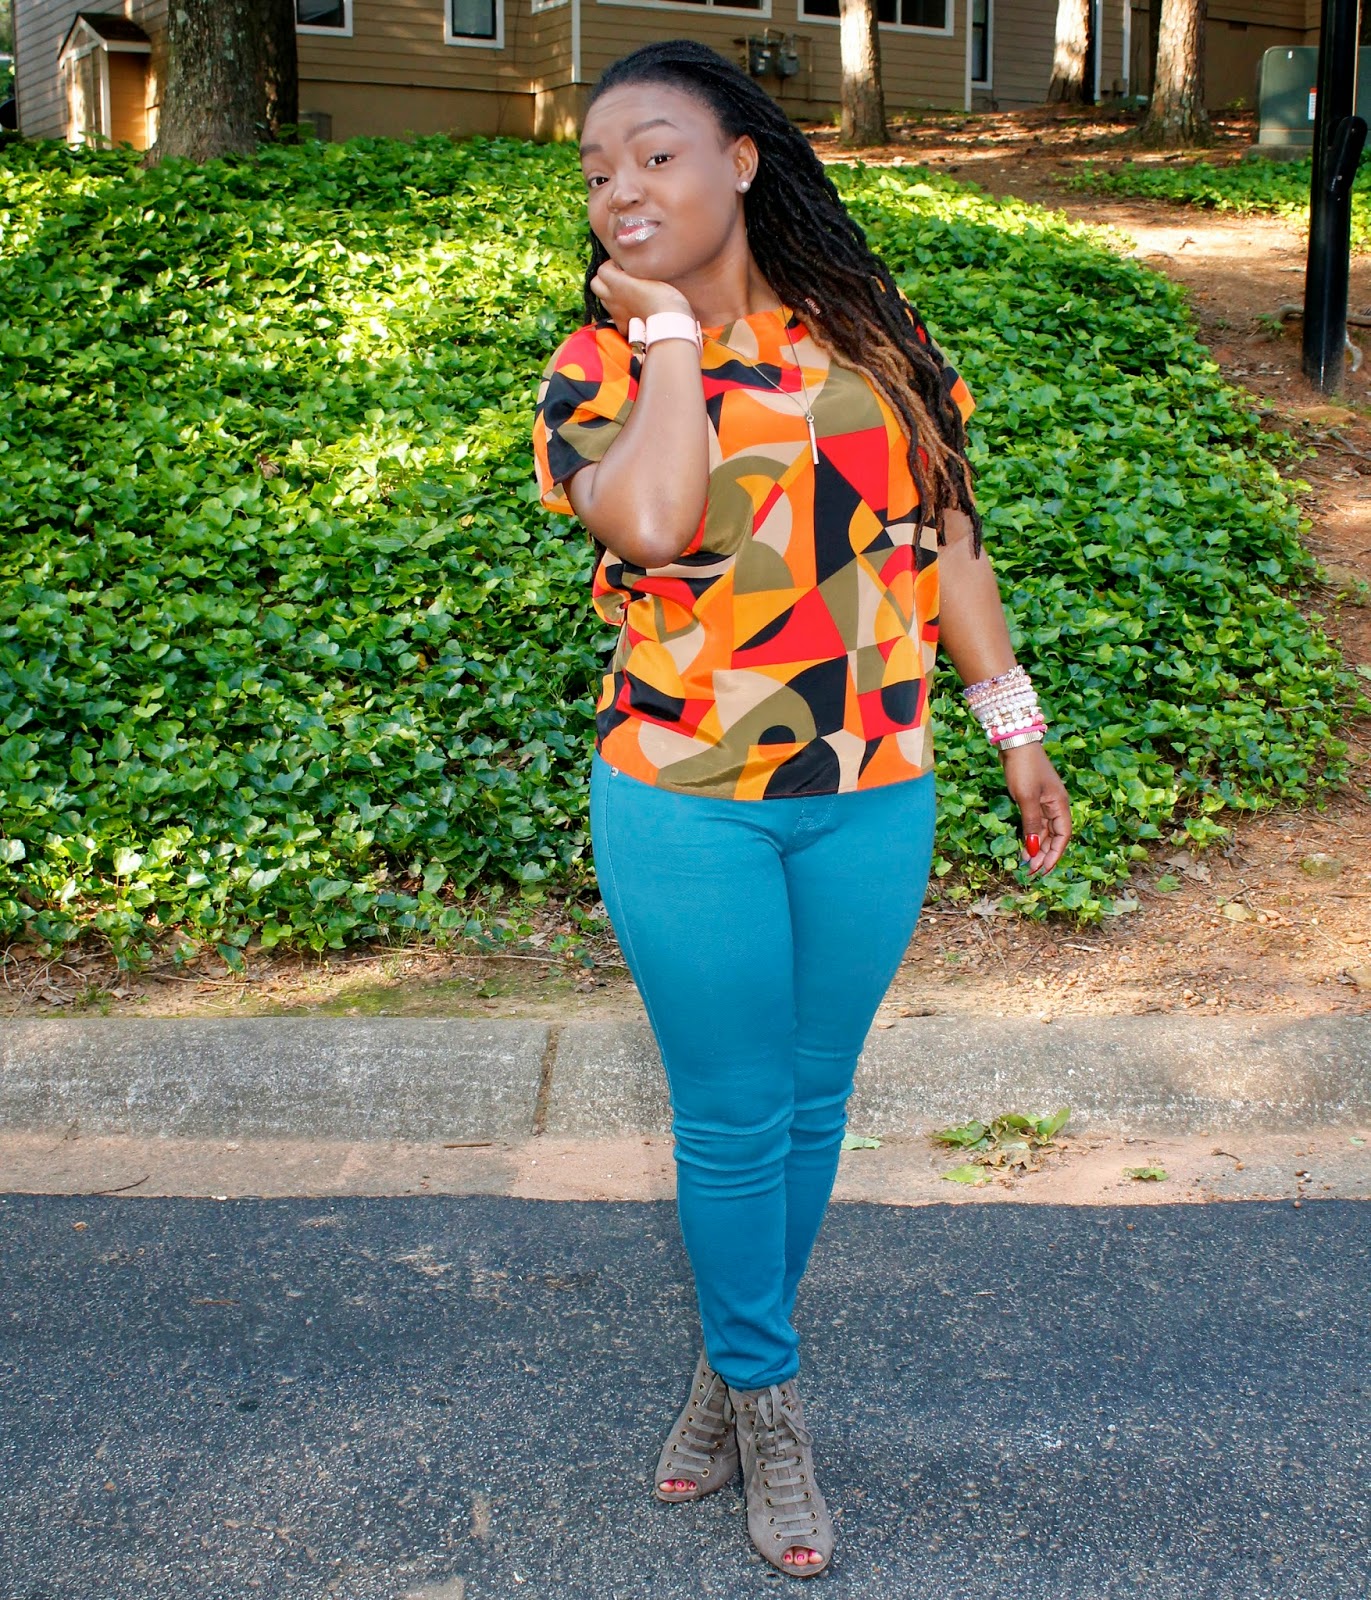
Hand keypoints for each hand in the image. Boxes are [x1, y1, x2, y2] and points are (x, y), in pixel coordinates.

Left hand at [589, 260, 692, 338]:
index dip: (611, 266)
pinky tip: (633, 311)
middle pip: (595, 285)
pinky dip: (621, 313)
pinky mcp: (623, 327)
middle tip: (620, 279)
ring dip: (611, 295)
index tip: (623, 267)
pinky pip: (615, 318)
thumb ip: (636, 271)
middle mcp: (612, 299)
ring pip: (603, 301)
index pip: (602, 270)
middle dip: (604, 280)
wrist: (669, 325)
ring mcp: (616, 314)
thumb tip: (631, 269)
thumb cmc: (665, 297)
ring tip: (627, 294)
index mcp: (617, 283)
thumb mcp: (651, 275)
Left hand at [1000, 742, 1071, 875]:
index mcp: (1060, 804)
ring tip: (1025, 863)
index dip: (1055, 855)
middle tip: (1030, 871)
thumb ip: (1032, 825)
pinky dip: (1031, 834)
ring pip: (1045, 830)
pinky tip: (1024, 845)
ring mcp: (1045, 801)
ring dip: (1037, 847)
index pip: (1063, 836)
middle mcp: (1056, 805)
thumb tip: (1034, 850)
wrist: (1015, 742)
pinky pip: (1036, 822)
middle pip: (1054, 836)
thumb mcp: (1026, 798)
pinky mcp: (1033, 798)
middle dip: (1044, 854)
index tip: (1043, 870)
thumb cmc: (1023, 768)